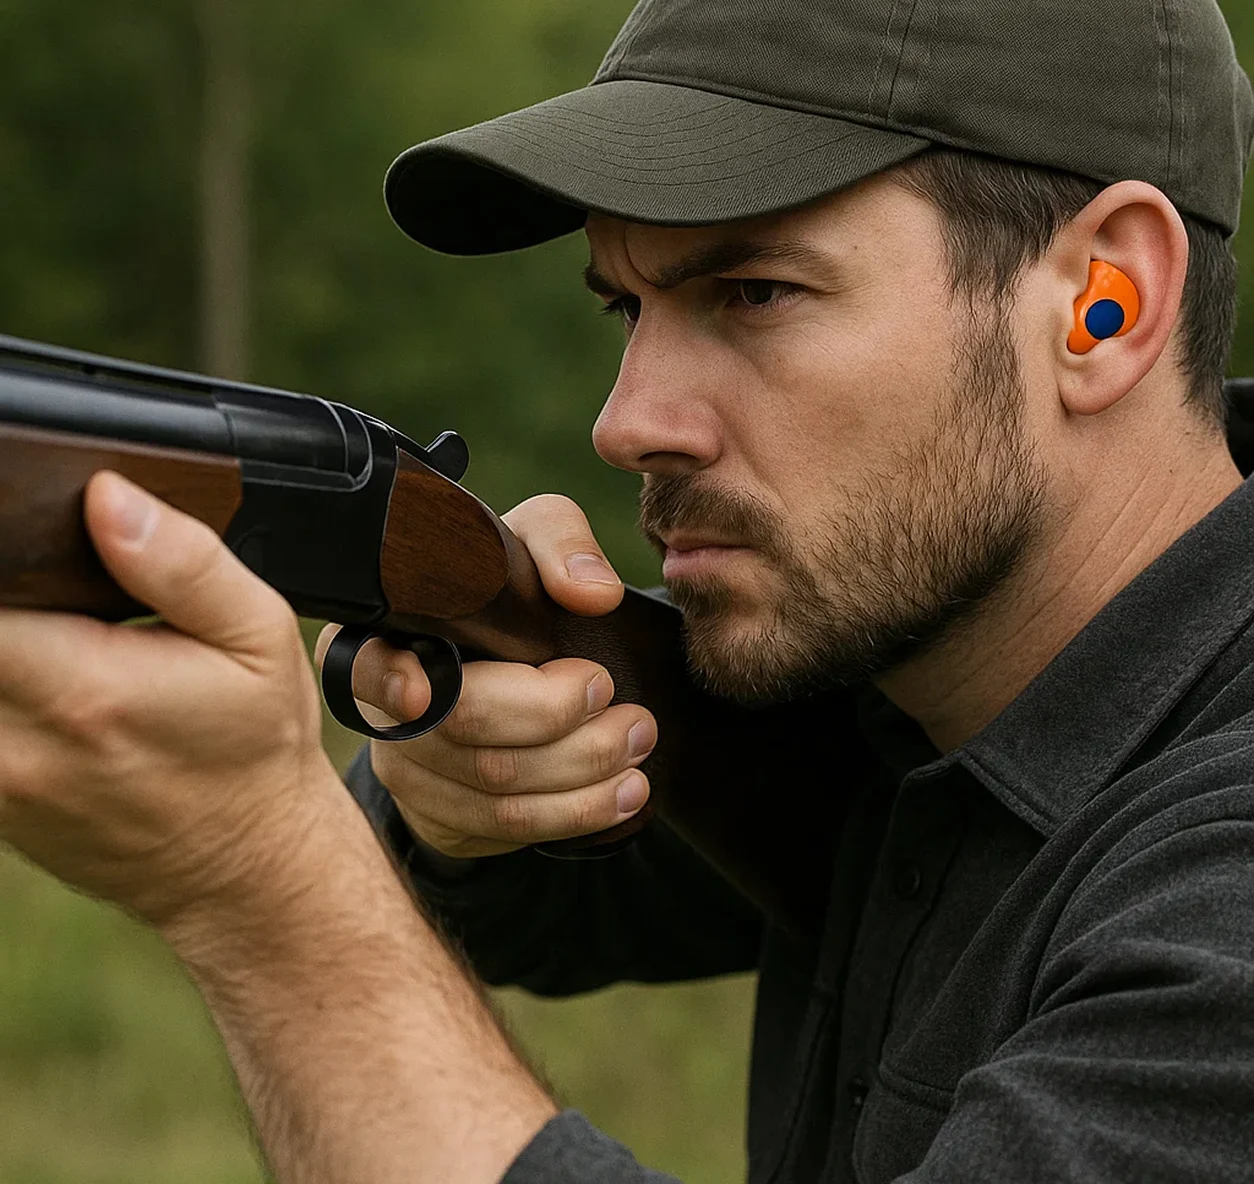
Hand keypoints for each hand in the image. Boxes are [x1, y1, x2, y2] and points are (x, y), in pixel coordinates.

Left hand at [0, 472, 339, 927]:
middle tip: (60, 598)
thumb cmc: (257, 750)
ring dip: (5, 642)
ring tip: (59, 637)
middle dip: (7, 599)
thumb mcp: (258, 636)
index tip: (21, 537)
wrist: (247, 866)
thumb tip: (107, 495)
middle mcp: (14, 745)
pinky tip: (49, 678)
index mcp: (82, 688)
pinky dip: (4, 685)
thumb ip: (184, 562)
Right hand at [316, 494, 656, 858]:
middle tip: (625, 707)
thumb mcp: (528, 546)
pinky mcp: (446, 818)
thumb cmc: (509, 596)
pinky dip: (574, 814)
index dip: (386, 682)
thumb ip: (558, 543)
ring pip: (494, 793)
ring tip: (638, 746)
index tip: (421, 692)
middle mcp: (389, 711)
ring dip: (582, 777)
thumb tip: (592, 594)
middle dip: (555, 721)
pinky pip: (507, 830)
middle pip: (462, 729)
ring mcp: (413, 773)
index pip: (362, 663)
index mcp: (390, 635)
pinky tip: (620, 793)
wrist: (514, 666)